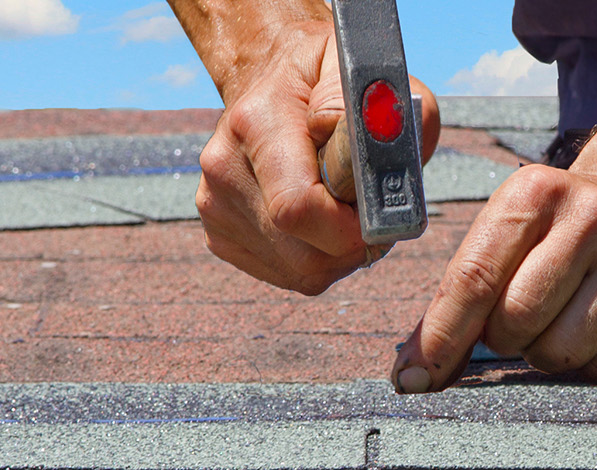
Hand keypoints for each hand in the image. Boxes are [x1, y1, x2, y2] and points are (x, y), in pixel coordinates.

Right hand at [192, 20, 438, 294]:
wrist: (271, 74)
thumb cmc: (330, 77)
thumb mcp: (365, 70)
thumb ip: (379, 111)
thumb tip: (358, 161)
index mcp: (257, 122)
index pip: (299, 208)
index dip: (352, 228)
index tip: (381, 211)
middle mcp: (225, 166)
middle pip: (304, 254)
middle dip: (353, 245)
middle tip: (373, 210)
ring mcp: (216, 203)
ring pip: (299, 270)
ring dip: (339, 253)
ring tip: (348, 208)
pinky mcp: (220, 231)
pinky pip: (286, 272)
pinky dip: (318, 257)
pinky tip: (323, 220)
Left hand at [390, 164, 596, 392]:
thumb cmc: (556, 231)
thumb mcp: (508, 230)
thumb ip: (460, 293)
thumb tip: (414, 373)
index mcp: (537, 191)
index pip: (475, 277)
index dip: (441, 336)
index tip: (413, 378)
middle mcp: (594, 217)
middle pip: (518, 319)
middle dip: (503, 338)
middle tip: (515, 323)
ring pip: (562, 351)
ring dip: (544, 355)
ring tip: (556, 322)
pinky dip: (589, 364)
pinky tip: (595, 329)